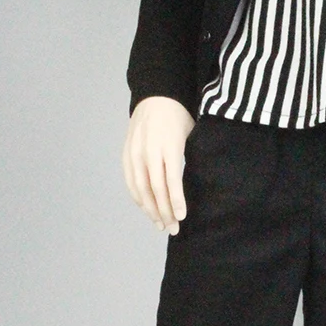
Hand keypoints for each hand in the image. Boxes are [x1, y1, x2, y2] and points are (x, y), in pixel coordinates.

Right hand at [122, 96, 194, 233]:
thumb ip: (190, 158)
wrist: (156, 96)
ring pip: (140, 188)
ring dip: (150, 209)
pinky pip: (130, 181)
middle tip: (173, 229)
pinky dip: (138, 197)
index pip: (171, 180)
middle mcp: (149, 151)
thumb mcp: (191, 134)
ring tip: (160, 224)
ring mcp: (135, 153)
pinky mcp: (126, 154)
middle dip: (164, 212)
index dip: (176, 201)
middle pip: (155, 189)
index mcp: (169, 147)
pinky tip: (147, 209)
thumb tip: (199, 184)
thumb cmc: (179, 117)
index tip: (182, 217)